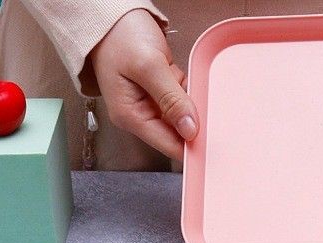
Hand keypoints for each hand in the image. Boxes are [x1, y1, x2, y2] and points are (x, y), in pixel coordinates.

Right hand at [90, 9, 197, 159]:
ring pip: (184, 114)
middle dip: (190, 114)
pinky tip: (172, 70)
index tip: (212, 140)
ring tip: (171, 72)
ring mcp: (151, 104)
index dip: (192, 146)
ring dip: (187, 96)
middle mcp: (141, 116)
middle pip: (179, 132)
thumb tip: (190, 130)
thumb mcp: (148, 66)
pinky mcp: (159, 93)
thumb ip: (171, 99)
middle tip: (188, 91)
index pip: (169, 146)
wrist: (110, 15)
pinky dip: (184, 85)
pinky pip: (182, 98)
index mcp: (132, 117)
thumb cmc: (118, 36)